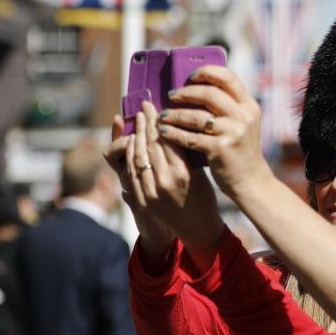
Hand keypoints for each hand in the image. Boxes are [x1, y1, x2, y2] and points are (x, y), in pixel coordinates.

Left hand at [107, 103, 224, 265]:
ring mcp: (150, 192)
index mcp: (182, 173)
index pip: (165, 139)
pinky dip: (131, 155)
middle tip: (143, 107)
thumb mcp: (199, 172)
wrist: (198, 228)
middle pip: (150, 145)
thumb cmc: (205, 196)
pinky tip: (132, 142)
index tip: (152, 106)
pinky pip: (132, 172)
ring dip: (136, 136)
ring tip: (137, 121)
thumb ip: (184, 152)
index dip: (156, 120)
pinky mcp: (143, 200)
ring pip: (138, 156)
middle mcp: (164, 181)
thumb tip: (169, 126)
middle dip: (144, 123)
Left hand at [157, 66, 274, 200]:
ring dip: (175, 114)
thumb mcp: (242, 123)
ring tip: (162, 116)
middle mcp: (243, 116)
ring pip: (196, 116)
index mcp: (249, 105)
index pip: (227, 77)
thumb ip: (227, 106)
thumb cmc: (240, 149)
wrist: (250, 180)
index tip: (190, 76)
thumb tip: (194, 87)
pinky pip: (191, 137)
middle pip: (209, 93)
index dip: (206, 72)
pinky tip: (163, 132)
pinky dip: (174, 133)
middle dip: (185, 93)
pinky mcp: (221, 149)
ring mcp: (233, 132)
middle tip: (171, 95)